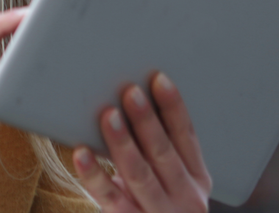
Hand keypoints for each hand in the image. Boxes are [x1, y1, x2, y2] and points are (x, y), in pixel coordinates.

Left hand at [73, 73, 211, 212]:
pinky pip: (111, 198)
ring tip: (108, 116)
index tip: (159, 79)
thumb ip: (155, 149)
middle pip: (164, 153)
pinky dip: (95, 175)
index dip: (173, 107)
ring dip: (123, 143)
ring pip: (140, 174)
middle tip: (131, 92)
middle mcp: (186, 197)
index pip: (187, 136)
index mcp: (197, 178)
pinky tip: (81, 154)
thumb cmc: (155, 201)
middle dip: (146, 121)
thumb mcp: (169, 179)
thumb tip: (125, 100)